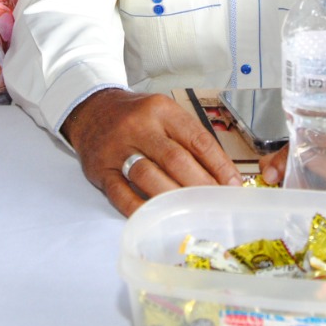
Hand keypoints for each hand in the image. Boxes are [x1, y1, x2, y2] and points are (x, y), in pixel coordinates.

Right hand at [62, 89, 241, 215]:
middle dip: (201, 184)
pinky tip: (158, 216)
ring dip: (174, 197)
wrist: (91, 109)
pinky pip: (121, 194)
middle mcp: (139, 126)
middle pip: (175, 159)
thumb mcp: (164, 113)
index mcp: (161, 110)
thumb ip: (189, 138)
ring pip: (149, 176)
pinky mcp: (100, 169)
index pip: (197, 139)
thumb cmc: (136, 116)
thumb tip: (222, 173)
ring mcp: (117, 148)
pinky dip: (140, 208)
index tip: (233, 184)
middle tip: (217, 203)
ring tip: (193, 211)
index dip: (218, 165)